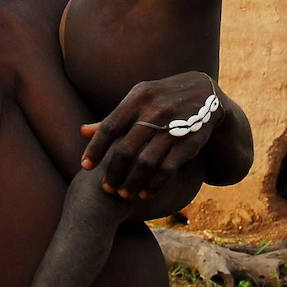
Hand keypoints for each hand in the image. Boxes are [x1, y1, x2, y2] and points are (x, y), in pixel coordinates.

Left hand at [80, 72, 221, 198]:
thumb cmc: (161, 99)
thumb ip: (114, 118)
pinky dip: (155, 184)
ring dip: (133, 182)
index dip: (96, 148)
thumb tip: (82, 132)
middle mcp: (155, 110)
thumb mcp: (138, 100)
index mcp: (138, 98)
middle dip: (113, 172)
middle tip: (106, 188)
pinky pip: (168, 168)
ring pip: (146, 162)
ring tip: (124, 194)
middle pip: (126, 148)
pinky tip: (146, 193)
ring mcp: (173, 126)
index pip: (110, 126)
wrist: (204, 92)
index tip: (85, 166)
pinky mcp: (190, 141)